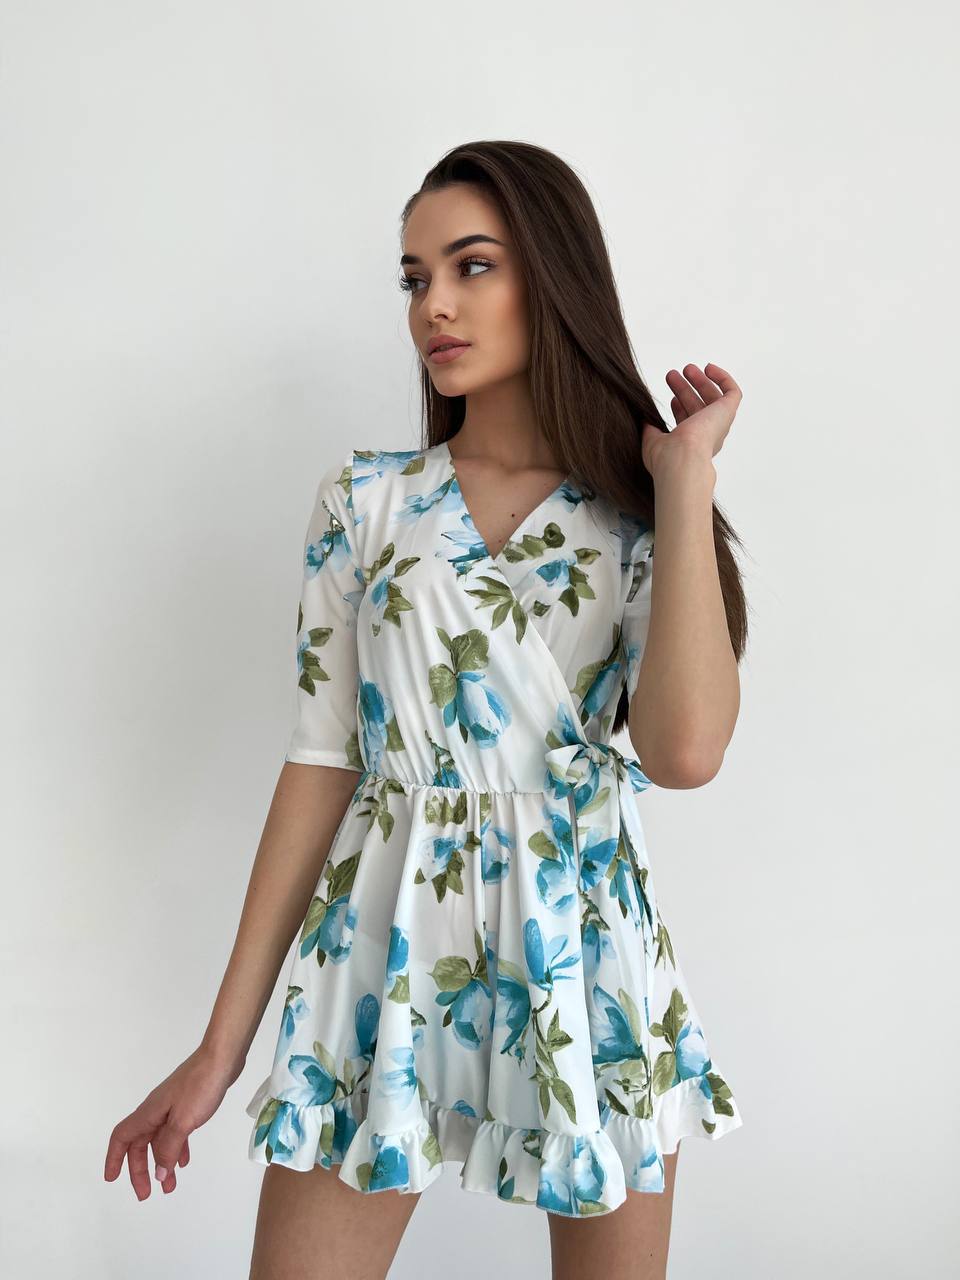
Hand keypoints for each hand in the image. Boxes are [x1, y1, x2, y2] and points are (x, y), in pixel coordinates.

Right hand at [103, 1044, 240, 1198]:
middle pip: (139, 1144)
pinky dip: (177, 1148)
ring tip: (169, 1186)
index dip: (114, 1158)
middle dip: (140, 1170)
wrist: (222, 1058)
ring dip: (161, 1163)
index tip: (112, 1179)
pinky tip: (184, 1161)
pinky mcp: (188, 1105)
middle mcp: (156, 1111)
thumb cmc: (200, 1087)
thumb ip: (169, 1148)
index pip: (122, 1137)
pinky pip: (175, 1133)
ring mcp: (172, 1107)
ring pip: (159, 1141)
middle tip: (147, 1193)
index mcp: (149, 1113)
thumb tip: (158, 1173)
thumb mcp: (182, 1122)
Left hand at [641, 362, 741, 478]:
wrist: (682, 459)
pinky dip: (723, 378)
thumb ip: (649, 429)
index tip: (671, 399)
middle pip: (700, 407)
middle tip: (672, 375)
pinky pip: (732, 392)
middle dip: (686, 389)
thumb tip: (644, 418)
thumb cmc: (666, 458)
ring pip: (713, 398)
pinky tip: (709, 368)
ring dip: (700, 381)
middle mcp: (708, 435)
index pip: (690, 422)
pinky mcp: (727, 411)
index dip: (681, 408)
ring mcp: (719, 423)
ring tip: (687, 368)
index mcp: (692, 445)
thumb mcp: (652, 442)